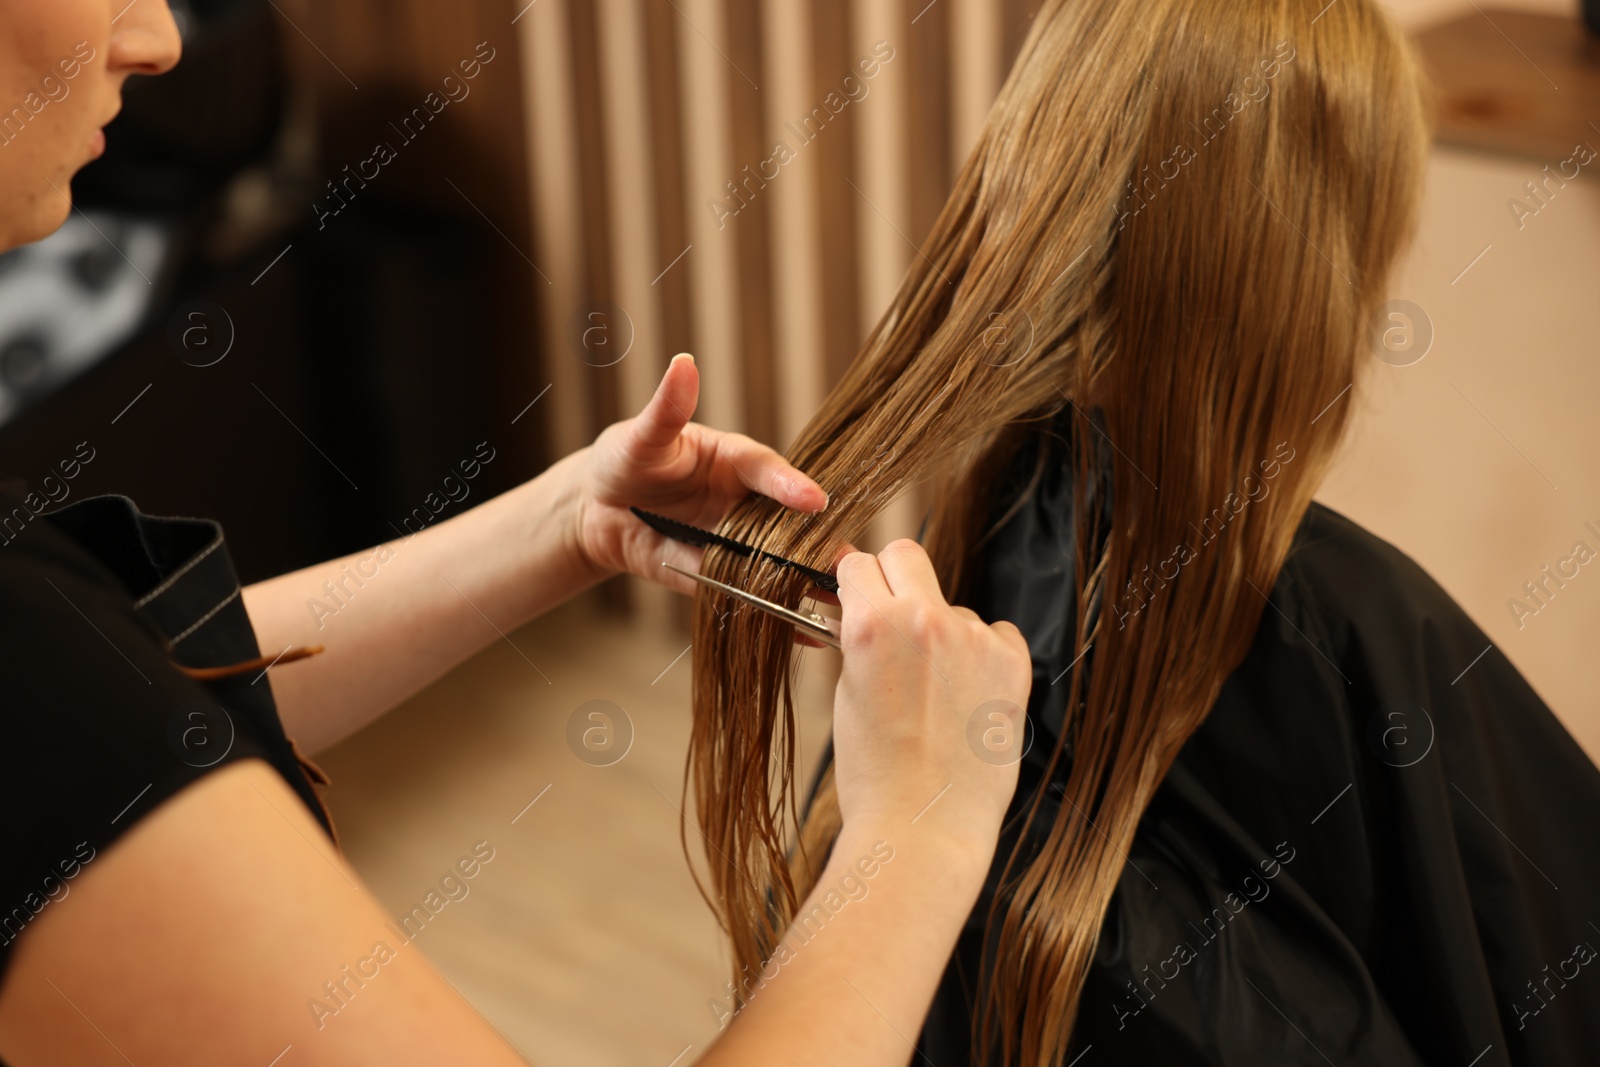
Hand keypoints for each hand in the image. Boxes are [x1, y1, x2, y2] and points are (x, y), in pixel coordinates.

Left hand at [572, 353, 827, 593]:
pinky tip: (805, 633)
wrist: (595, 508)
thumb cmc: (625, 457)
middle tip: (847, 560)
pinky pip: (745, 595)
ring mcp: (733, 541)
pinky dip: (776, 614)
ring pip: (776, 561)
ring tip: (841, 600)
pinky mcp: (714, 575)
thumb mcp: (643, 435)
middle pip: (787, 522)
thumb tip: (683, 364)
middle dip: (818, 541)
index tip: (814, 500)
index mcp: (734, 462)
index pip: (766, 470)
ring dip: (808, 581)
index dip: (790, 484)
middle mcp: (743, 502)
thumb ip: (667, 408)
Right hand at [830, 540, 1032, 857]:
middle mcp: (924, 619)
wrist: (924, 827)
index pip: (859, 563)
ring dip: (941, 631)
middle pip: (907, 554)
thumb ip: (856, 639)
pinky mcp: (1012, 662)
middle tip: (891, 614)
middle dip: (893, 578)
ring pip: (952, 606)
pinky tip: (968, 695)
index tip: (856, 593)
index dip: (853, 581)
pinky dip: (982, 654)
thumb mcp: (846, 693)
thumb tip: (857, 605)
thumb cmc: (874, 773)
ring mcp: (973, 638)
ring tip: (933, 691)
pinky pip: (995, 633)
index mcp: (871, 624)